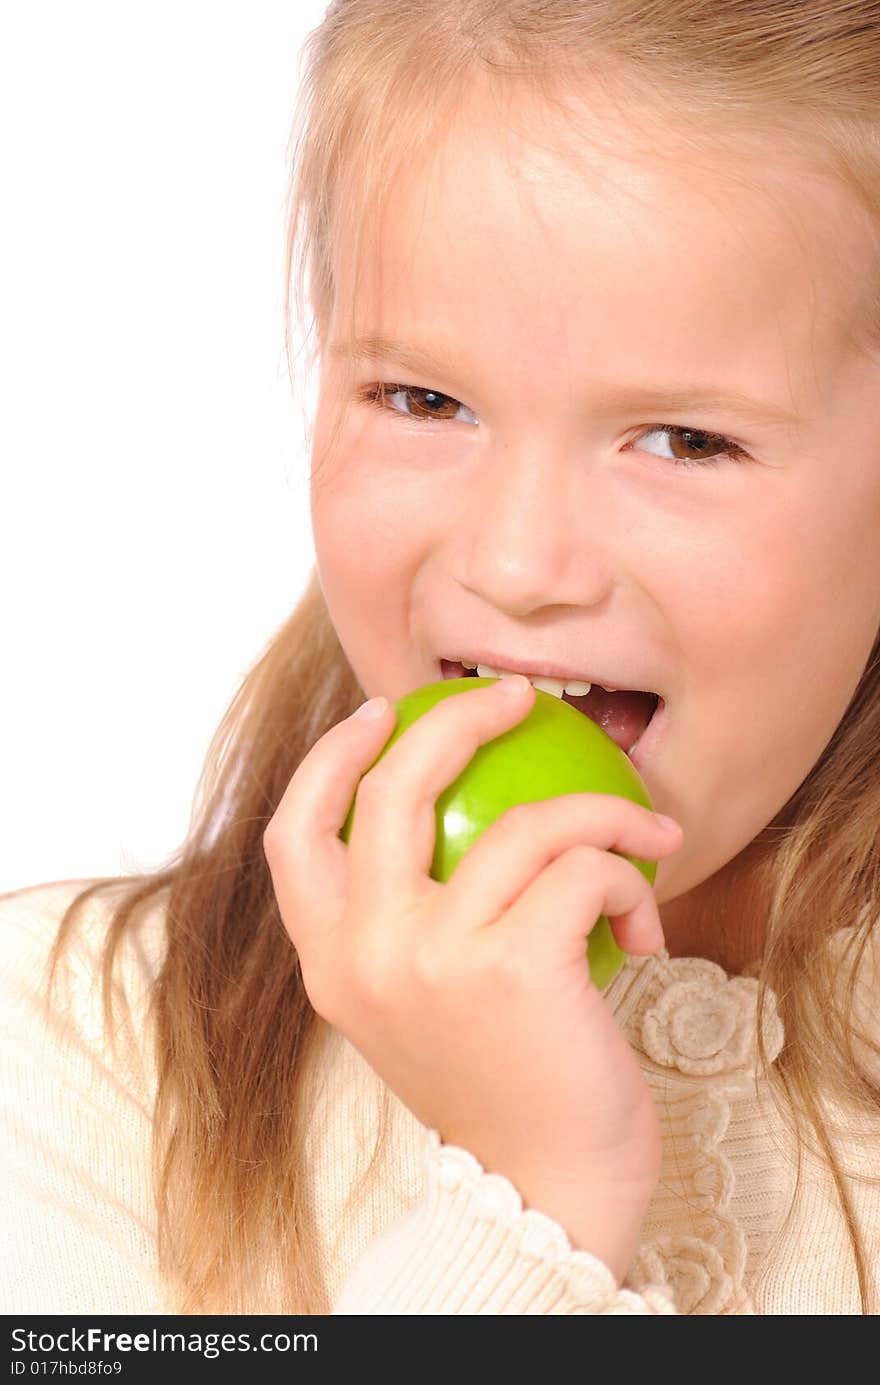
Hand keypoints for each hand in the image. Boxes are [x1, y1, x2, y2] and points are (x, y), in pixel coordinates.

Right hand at [263, 678, 683, 1280]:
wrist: (547, 1192)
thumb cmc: (502, 1086)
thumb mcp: (420, 1007)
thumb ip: (411, 924)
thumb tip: (453, 813)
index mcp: (329, 963)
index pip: (293, 834)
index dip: (330, 758)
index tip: (383, 714)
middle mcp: (363, 955)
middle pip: (392, 789)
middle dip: (458, 722)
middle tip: (514, 700)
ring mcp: (431, 958)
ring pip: (522, 825)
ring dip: (601, 814)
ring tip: (644, 835)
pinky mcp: (511, 966)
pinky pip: (580, 868)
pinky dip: (626, 873)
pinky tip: (644, 917)